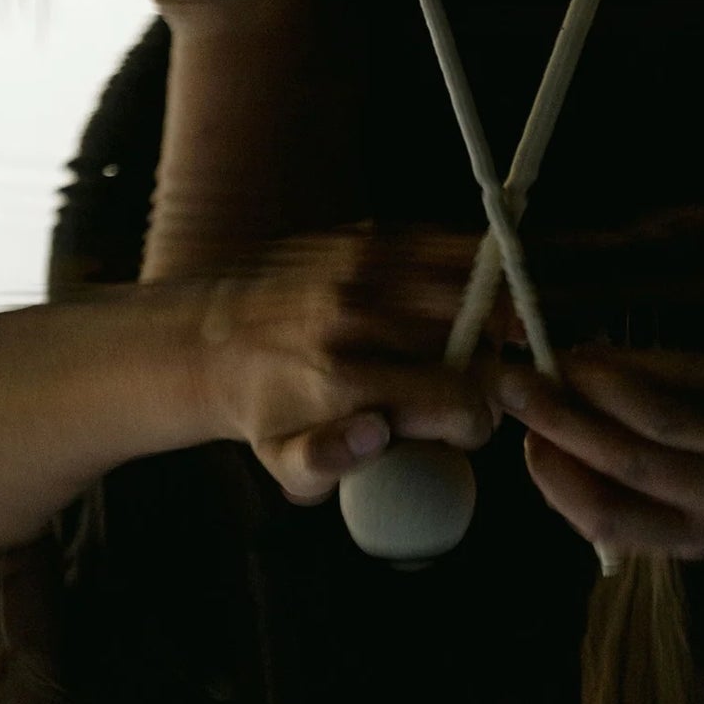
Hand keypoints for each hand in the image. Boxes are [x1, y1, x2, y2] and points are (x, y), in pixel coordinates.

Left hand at [197, 228, 495, 503]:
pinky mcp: (364, 239)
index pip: (455, 402)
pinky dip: (471, 269)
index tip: (468, 429)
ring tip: (482, 343)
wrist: (210, 333)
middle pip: (472, 341)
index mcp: (341, 383)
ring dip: (490, 318)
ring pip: (467, 287)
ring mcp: (362, 271)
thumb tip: (379, 435)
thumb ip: (327, 463)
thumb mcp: (281, 460)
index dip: (478, 422)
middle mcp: (356, 319)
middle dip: (492, 369)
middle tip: (480, 387)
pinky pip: (442, 245)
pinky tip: (473, 295)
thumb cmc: (261, 408)